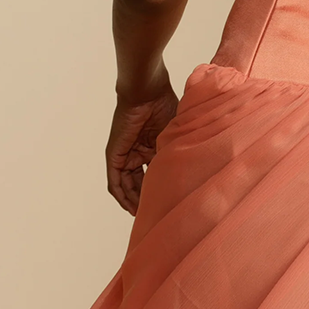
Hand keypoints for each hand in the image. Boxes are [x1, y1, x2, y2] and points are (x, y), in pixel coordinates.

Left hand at [105, 79, 178, 214]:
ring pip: (126, 185)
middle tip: (153, 215)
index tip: (167, 202)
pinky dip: (121, 195)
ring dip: (132, 202)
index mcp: (151, 146)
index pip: (153, 174)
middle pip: (138, 183)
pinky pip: (115, 181)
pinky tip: (129, 207)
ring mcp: (124, 154)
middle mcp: (136, 152)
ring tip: (142, 216)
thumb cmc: (164, 105)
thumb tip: (193, 168)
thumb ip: (179, 149)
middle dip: (145, 199)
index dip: (158, 189)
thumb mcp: (175, 134)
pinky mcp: (115, 155)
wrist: (148, 92)